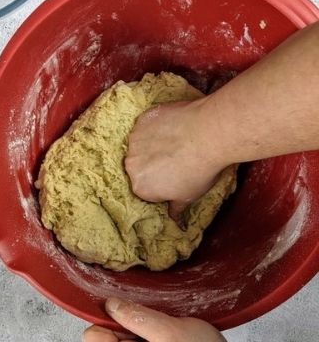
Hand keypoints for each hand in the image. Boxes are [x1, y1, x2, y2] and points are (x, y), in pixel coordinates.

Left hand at [82, 298, 248, 341]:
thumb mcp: (170, 330)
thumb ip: (135, 317)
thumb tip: (109, 305)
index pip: (92, 337)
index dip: (107, 318)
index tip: (132, 311)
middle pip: (105, 340)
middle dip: (126, 324)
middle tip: (155, 323)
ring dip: (138, 331)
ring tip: (164, 332)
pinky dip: (146, 340)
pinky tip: (167, 341)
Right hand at [125, 99, 226, 221]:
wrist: (210, 134)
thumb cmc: (200, 170)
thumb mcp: (189, 197)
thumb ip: (175, 209)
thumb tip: (174, 220)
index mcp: (141, 187)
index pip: (146, 189)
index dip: (161, 185)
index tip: (174, 179)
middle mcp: (132, 164)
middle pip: (140, 167)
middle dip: (154, 165)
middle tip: (176, 160)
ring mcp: (135, 140)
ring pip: (142, 145)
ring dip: (154, 145)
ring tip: (177, 142)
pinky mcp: (143, 120)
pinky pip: (147, 125)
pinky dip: (158, 127)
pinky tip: (175, 127)